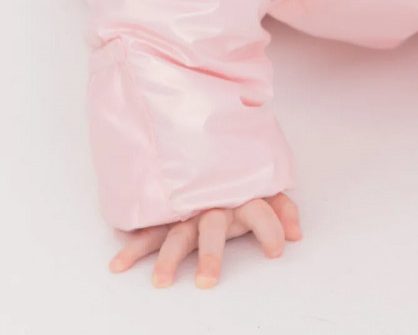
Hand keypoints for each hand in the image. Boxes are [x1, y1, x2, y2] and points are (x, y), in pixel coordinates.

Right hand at [108, 191, 301, 287]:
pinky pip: (147, 228)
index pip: (258, 210)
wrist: (202, 135)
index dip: (270, 228)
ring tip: (160, 282)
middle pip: (212, 226)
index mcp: (239, 194)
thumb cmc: (236, 172)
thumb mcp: (263, 186)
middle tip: (207, 281)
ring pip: (175, 232)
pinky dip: (132, 245)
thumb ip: (282, 208)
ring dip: (167, 257)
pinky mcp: (165, 212)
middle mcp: (212, 200)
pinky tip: (119, 264)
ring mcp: (186, 207)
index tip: (277, 251)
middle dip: (210, 253)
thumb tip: (297, 234)